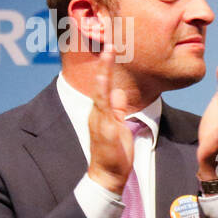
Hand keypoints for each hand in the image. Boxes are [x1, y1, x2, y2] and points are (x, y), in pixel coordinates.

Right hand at [86, 40, 132, 194]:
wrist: (108, 174)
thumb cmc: (115, 152)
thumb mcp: (119, 125)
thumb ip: (118, 109)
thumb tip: (118, 92)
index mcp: (102, 110)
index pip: (105, 84)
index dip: (108, 67)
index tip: (112, 49)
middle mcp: (98, 111)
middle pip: (100, 82)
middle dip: (104, 63)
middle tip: (109, 43)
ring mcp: (99, 118)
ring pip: (100, 90)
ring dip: (104, 71)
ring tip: (108, 52)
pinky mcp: (103, 127)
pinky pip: (103, 106)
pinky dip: (103, 92)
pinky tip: (106, 79)